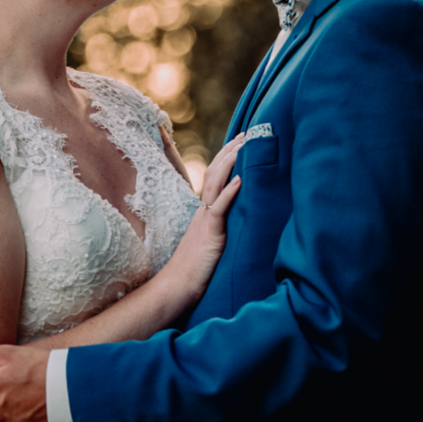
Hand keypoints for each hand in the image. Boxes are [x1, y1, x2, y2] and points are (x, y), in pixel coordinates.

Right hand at [160, 134, 245, 304]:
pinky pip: (219, 210)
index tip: (240, 140)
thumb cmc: (193, 270)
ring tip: (243, 146)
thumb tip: (230, 219)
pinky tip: (240, 180)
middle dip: (230, 151)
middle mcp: (203, 211)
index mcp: (204, 212)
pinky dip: (229, 193)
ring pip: (215, 185)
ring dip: (230, 163)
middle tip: (246, 132)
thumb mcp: (209, 242)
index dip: (226, 156)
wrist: (176, 288)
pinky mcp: (210, 236)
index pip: (215, 176)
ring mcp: (205, 222)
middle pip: (215, 173)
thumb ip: (218, 228)